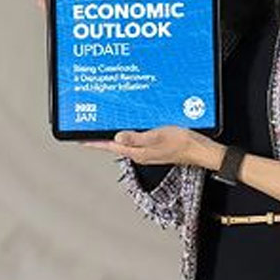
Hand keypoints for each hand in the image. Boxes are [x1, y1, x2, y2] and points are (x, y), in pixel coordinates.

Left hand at [82, 126, 223, 168]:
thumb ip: (137, 137)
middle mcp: (139, 153)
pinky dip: (127, 133)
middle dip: (100, 137)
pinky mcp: (154, 146)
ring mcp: (146, 150)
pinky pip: (135, 139)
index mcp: (138, 152)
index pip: (109, 146)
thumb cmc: (183, 143)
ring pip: (124, 141)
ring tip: (102, 126)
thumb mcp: (159, 136)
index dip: (93, 142)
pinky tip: (129, 126)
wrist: (200, 150)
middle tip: (87, 128)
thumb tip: (116, 137)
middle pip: (114, 144)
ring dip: (113, 134)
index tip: (79, 138)